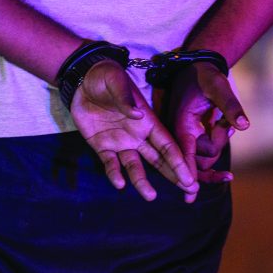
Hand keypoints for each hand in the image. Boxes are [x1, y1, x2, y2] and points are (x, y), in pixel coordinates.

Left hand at [71, 60, 197, 201]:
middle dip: (173, 175)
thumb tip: (137, 115)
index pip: (167, 144)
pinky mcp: (100, 145)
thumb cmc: (105, 76)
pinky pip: (109, 163)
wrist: (82, 80)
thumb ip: (125, 97)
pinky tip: (119, 184)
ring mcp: (119, 142)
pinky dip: (114, 174)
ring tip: (150, 196)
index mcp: (147, 121)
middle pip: (159, 159)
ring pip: (135, 166)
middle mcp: (137, 135)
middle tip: (190, 193)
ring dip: (142, 181)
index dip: (179, 161)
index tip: (190, 178)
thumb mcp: (115, 80)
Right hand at [164, 61, 248, 200]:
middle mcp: (178, 133)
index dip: (187, 175)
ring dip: (218, 143)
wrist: (197, 66)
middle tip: (225, 140)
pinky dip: (216, 144)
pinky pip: (203, 150)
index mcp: (180, 124)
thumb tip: (244, 126)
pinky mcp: (190, 134)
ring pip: (202, 157)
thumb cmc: (206, 75)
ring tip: (225, 121)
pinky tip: (226, 128)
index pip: (184, 155)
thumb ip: (230, 106)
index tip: (190, 195)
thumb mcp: (219, 86)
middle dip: (215, 152)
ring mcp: (184, 135)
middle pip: (196, 161)